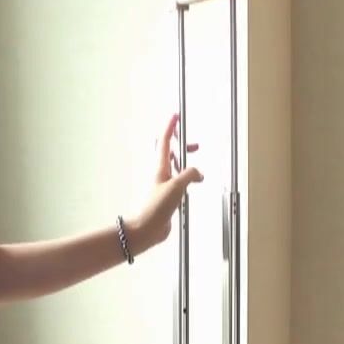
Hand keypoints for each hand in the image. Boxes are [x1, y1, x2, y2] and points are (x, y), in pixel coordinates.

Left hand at [129, 113, 204, 251]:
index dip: (170, 126)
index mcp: (160, 166)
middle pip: (170, 151)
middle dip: (181, 145)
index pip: (164, 140)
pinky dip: (186, 178)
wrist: (145, 228)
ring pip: (174, 166)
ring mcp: (163, 184)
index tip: (175, 115)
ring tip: (194, 163)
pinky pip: (177, 181)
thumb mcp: (176, 187)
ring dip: (184, 161)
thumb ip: (190, 175)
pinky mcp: (167, 196)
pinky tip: (192, 184)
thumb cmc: (154, 207)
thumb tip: (198, 173)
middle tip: (194, 145)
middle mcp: (160, 172)